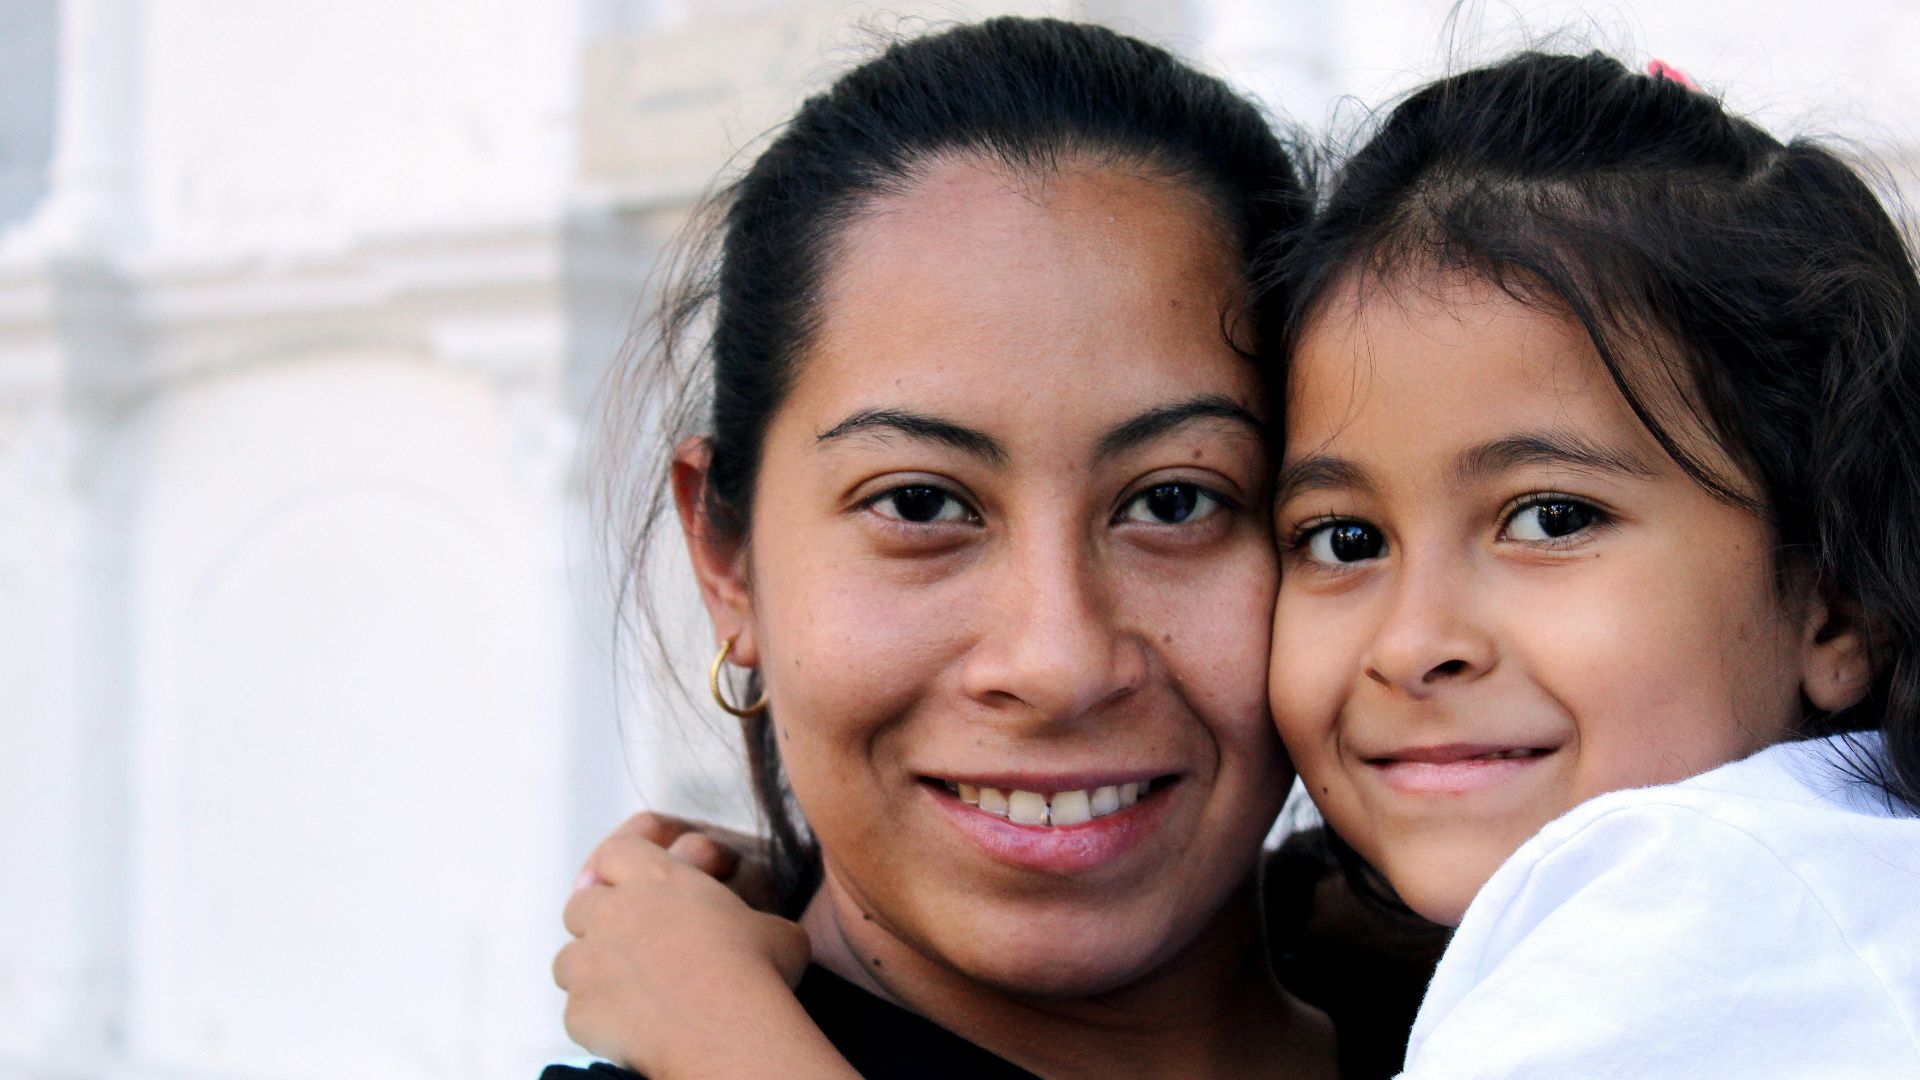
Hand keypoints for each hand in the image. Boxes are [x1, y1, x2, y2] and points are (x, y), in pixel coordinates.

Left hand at [555, 822, 810, 1073]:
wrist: (727, 1031)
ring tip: (625, 990)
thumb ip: (750, 919)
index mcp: (659, 879)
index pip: (617, 852)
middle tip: (628, 943)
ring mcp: (591, 961)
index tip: (629, 886)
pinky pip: (576, 1009)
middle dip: (597, 921)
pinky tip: (628, 1027)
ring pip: (568, 958)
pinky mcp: (581, 1008)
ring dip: (590, 969)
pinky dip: (597, 1017)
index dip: (619, 867)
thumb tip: (763, 935)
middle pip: (580, 903)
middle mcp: (614, 912)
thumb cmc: (757, 971)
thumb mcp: (773, 929)